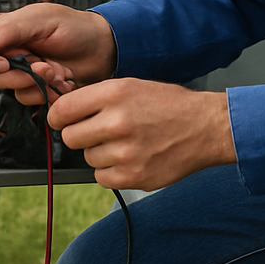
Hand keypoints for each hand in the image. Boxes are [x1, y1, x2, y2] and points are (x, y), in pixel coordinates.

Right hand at [0, 3, 115, 106]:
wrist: (103, 48)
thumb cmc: (75, 27)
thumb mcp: (42, 19)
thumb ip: (10, 29)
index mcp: (5, 31)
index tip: (4, 63)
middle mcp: (11, 53)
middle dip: (18, 75)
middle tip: (41, 66)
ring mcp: (24, 72)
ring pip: (12, 90)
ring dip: (37, 84)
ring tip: (57, 71)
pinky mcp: (37, 88)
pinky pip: (31, 99)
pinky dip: (48, 93)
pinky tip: (62, 81)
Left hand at [48, 79, 235, 190]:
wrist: (205, 127)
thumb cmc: (168, 104)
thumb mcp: (130, 86)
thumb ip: (96, 98)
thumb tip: (62, 112)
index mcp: (113, 94)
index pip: (62, 111)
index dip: (58, 117)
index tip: (62, 121)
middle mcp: (116, 122)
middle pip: (70, 137)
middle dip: (80, 135)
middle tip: (98, 132)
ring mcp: (125, 152)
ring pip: (87, 158)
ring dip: (99, 153)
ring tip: (124, 143)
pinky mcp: (134, 176)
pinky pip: (102, 177)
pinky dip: (111, 171)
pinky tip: (129, 158)